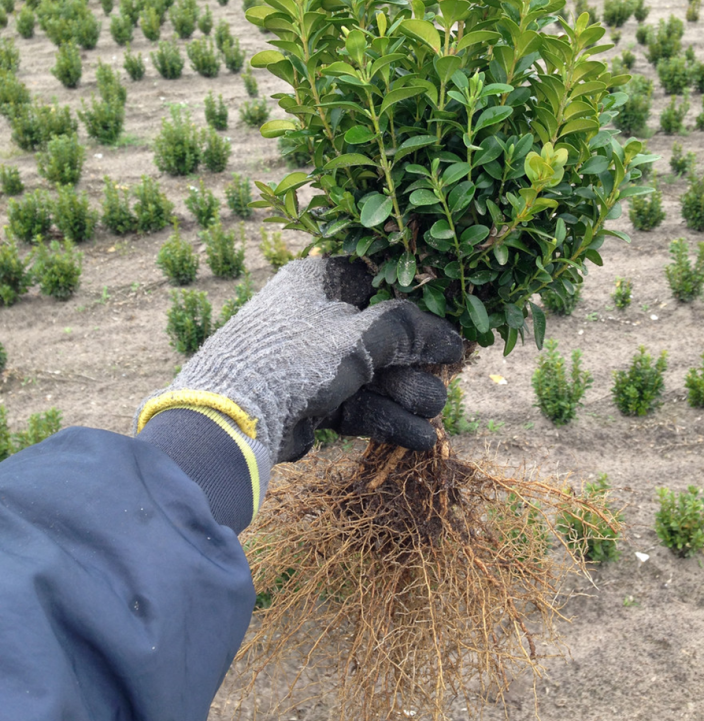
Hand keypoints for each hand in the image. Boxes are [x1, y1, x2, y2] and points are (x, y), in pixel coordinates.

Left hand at [135, 257, 462, 465]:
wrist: (232, 420)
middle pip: (382, 334)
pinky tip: (420, 438)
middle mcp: (316, 316)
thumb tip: (455, 338)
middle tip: (448, 377)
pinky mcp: (311, 401)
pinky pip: (358, 404)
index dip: (417, 306)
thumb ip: (408, 332)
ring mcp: (312, 361)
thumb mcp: (357, 338)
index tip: (448, 327)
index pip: (379, 284)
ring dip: (405, 393)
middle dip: (416, 360)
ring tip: (432, 413)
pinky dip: (386, 418)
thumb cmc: (294, 358)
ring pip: (373, 373)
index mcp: (319, 282)